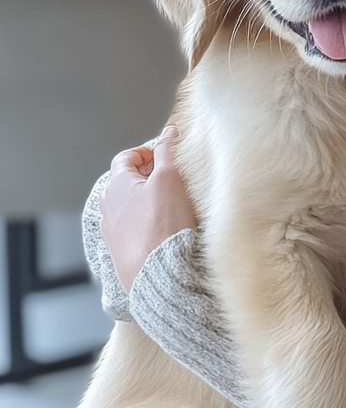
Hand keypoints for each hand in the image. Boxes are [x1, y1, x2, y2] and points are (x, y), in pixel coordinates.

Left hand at [100, 126, 197, 292]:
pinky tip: (167, 231)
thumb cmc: (164, 225)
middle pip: (128, 182)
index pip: (126, 158)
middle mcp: (108, 209)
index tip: (165, 157)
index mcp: (116, 186)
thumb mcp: (170, 177)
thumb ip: (168, 151)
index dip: (147, 153)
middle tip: (174, 180)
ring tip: (174, 207)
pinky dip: (148, 224)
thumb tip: (169, 131)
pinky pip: (135, 230)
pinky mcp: (122, 254)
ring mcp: (113, 234)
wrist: (161, 276)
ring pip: (131, 207)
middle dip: (150, 177)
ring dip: (149, 202)